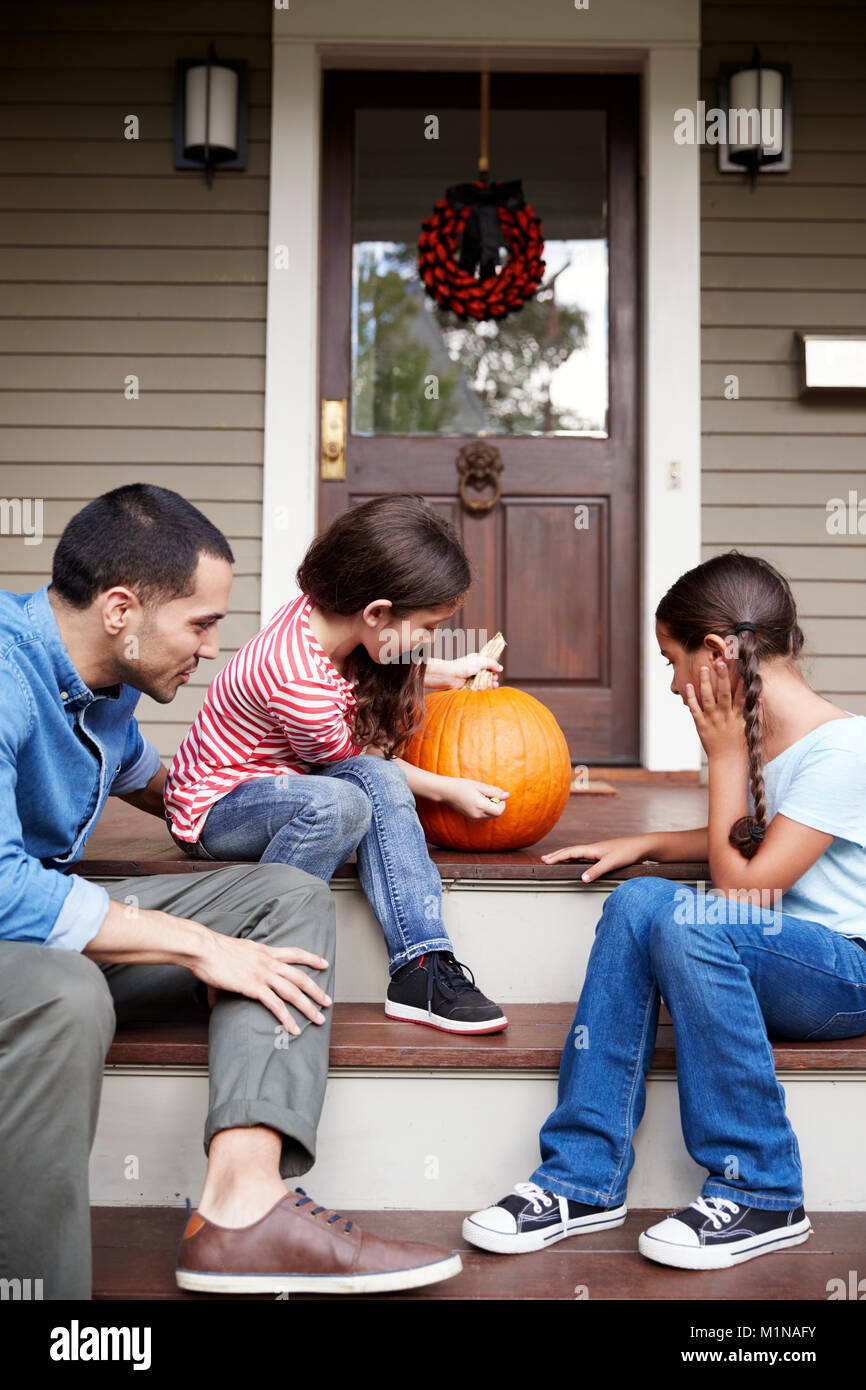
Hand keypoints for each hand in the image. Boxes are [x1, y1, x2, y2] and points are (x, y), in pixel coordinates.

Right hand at [194, 931, 331, 1035]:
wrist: (203, 948)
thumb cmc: (210, 952)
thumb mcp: (227, 958)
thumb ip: (226, 979)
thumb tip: (212, 1003)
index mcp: (264, 951)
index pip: (294, 953)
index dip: (311, 958)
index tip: (324, 963)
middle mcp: (268, 961)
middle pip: (299, 976)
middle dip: (316, 990)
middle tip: (328, 1001)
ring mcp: (263, 974)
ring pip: (293, 992)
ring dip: (308, 1007)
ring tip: (318, 1019)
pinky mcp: (254, 986)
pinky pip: (276, 1005)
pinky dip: (287, 1018)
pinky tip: (294, 1028)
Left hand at [440, 653, 503, 688]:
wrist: (450, 676)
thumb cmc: (463, 666)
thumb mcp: (480, 661)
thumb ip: (492, 663)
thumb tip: (500, 668)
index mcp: (478, 661)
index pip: (490, 664)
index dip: (494, 667)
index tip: (497, 670)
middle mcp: (476, 669)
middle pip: (489, 673)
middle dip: (494, 676)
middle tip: (494, 678)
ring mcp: (474, 677)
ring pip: (486, 681)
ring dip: (491, 683)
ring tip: (494, 684)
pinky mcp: (471, 685)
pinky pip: (481, 687)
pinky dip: (485, 688)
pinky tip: (490, 688)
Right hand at [442, 777, 509, 819]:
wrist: (446, 792)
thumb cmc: (461, 785)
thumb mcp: (479, 785)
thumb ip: (494, 791)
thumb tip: (507, 795)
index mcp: (480, 806)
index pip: (499, 811)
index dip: (502, 803)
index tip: (496, 794)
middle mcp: (477, 815)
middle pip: (496, 814)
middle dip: (497, 805)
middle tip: (488, 794)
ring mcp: (473, 818)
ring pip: (490, 815)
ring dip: (491, 807)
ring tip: (481, 797)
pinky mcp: (470, 818)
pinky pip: (484, 816)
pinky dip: (485, 809)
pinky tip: (477, 801)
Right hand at [541, 836, 651, 881]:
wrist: (641, 846)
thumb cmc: (627, 852)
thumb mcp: (611, 863)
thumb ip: (597, 871)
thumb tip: (582, 879)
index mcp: (592, 849)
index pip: (570, 852)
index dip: (557, 856)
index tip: (545, 861)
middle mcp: (593, 848)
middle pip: (570, 850)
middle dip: (556, 855)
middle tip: (544, 858)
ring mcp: (598, 851)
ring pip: (576, 852)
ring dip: (564, 855)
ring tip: (555, 858)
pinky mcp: (603, 854)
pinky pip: (584, 855)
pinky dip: (575, 857)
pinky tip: (577, 860)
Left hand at [684, 659, 747, 761]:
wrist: (727, 760)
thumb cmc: (740, 743)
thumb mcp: (749, 726)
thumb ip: (752, 710)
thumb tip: (759, 695)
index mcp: (738, 715)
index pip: (741, 694)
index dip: (741, 680)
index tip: (741, 665)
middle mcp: (725, 716)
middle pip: (724, 694)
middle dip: (722, 678)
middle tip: (720, 662)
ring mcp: (712, 720)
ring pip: (708, 699)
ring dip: (705, 683)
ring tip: (703, 668)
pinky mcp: (701, 725)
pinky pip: (695, 709)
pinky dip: (691, 698)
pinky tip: (689, 685)